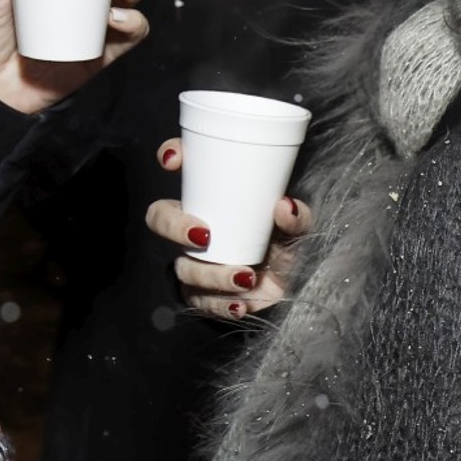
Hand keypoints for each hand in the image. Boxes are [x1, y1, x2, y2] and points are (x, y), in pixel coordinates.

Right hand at [145, 137, 310, 320]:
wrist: (294, 290)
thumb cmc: (289, 247)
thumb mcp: (299, 228)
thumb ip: (297, 217)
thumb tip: (284, 206)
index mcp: (213, 200)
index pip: (185, 169)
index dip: (171, 156)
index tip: (172, 160)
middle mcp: (196, 226)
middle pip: (161, 217)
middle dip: (173, 225)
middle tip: (204, 236)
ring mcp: (196, 261)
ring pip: (182, 266)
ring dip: (212, 274)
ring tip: (246, 277)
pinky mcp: (202, 294)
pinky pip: (198, 300)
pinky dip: (220, 303)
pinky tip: (240, 304)